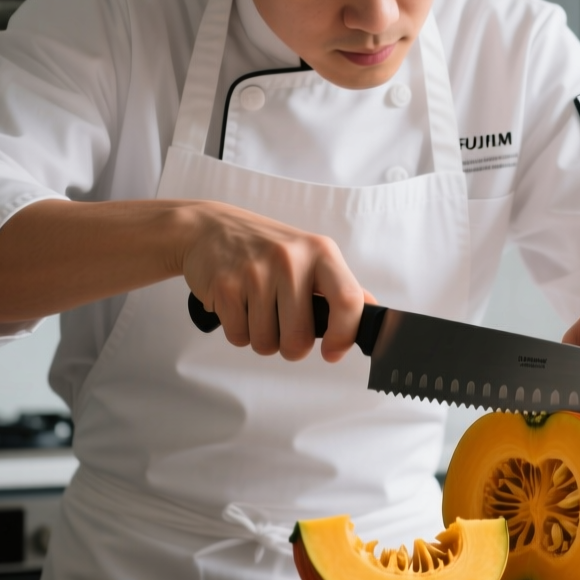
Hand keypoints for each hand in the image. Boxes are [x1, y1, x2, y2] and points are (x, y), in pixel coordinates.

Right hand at [178, 201, 366, 360]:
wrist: (208, 228)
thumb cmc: (265, 247)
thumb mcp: (310, 255)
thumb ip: (339, 285)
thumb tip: (371, 310)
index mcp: (321, 253)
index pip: (348, 301)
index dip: (344, 336)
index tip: (333, 352)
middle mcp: (290, 260)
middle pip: (299, 338)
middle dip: (291, 346)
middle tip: (284, 327)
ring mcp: (256, 272)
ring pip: (266, 342)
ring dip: (262, 338)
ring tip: (258, 311)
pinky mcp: (225, 286)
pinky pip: (239, 336)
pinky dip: (238, 331)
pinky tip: (239, 307)